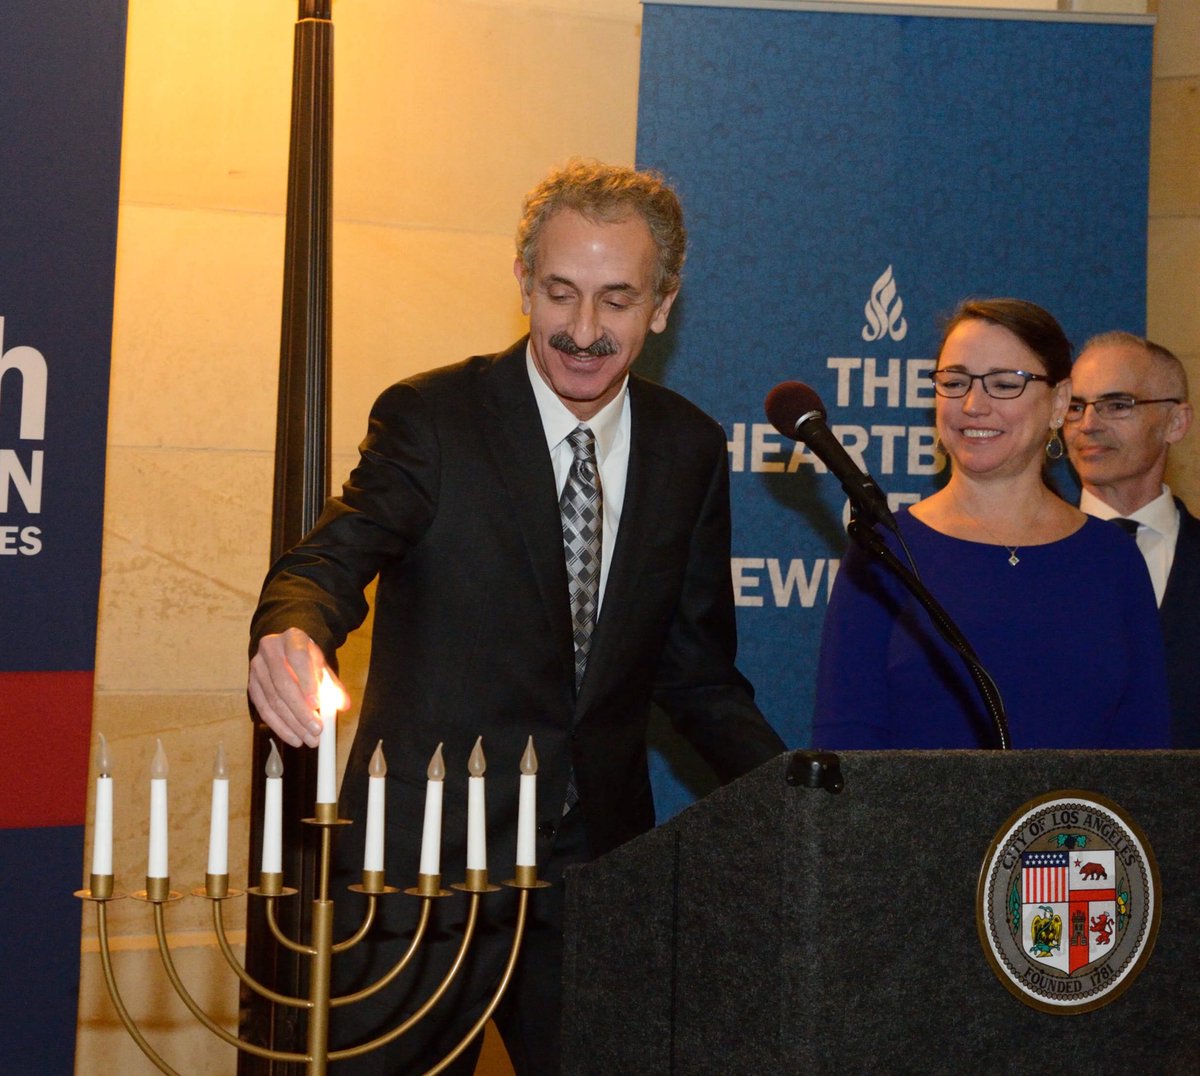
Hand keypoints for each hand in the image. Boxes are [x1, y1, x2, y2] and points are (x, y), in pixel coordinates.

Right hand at [248, 628, 348, 747]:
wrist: (285, 649)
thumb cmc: (307, 659)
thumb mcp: (322, 665)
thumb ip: (333, 685)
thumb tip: (343, 705)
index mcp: (292, 638)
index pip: (298, 658)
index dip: (307, 682)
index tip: (318, 705)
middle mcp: (270, 650)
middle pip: (283, 684)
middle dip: (301, 711)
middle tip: (317, 730)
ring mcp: (257, 668)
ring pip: (273, 700)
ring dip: (292, 723)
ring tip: (309, 739)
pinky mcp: (251, 685)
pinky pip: (264, 709)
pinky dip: (280, 727)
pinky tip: (294, 737)